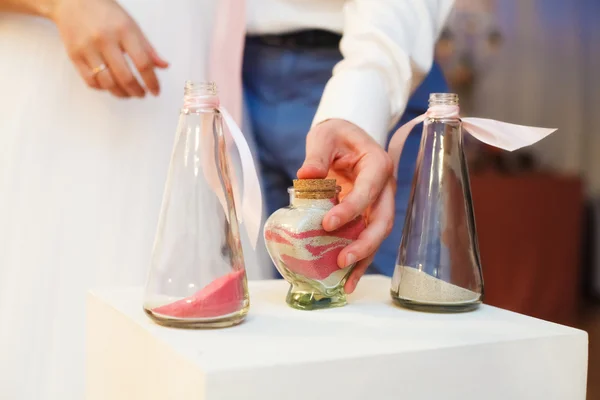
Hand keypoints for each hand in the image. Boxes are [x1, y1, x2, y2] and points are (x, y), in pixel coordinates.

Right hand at [50, 0, 168, 97]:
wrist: (72, 1)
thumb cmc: (105, 13)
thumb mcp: (131, 25)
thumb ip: (147, 48)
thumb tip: (164, 66)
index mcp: (124, 31)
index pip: (143, 63)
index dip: (152, 82)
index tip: (156, 91)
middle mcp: (105, 40)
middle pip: (125, 76)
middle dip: (137, 91)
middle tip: (142, 94)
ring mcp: (87, 49)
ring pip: (107, 83)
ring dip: (121, 94)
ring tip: (128, 94)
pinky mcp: (74, 56)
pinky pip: (90, 81)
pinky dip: (103, 88)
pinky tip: (111, 86)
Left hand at [297, 119, 395, 293]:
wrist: (345, 140)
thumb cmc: (336, 137)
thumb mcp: (324, 137)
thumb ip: (317, 156)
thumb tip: (306, 175)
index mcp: (378, 165)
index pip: (368, 191)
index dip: (351, 210)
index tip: (327, 224)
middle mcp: (385, 188)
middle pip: (382, 220)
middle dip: (365, 244)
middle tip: (342, 260)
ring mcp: (379, 204)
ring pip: (378, 235)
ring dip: (364, 259)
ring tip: (346, 282)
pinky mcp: (369, 216)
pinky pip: (367, 240)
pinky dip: (359, 261)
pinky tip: (347, 281)